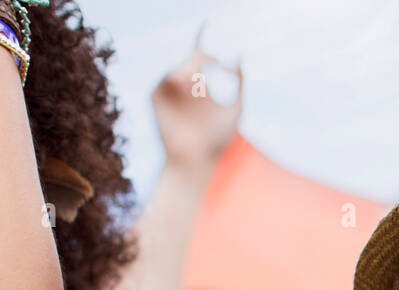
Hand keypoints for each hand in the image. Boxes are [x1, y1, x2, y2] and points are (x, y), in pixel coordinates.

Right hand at [152, 31, 242, 169]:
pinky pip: (166, 80)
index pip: (203, 54)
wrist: (196, 158)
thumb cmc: (217, 139)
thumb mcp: (235, 109)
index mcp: (203, 82)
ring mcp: (170, 88)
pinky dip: (177, 80)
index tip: (210, 20)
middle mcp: (185, 82)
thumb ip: (239, 84)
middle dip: (200, 58)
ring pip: (179, 69)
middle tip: (213, 65)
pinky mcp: (157, 96)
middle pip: (191, 59)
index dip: (205, 38)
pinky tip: (190, 87)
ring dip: (192, 72)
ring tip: (203, 86)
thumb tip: (239, 59)